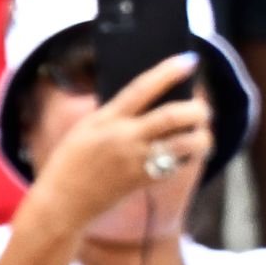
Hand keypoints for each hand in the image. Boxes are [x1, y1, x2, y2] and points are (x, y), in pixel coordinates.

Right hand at [30, 51, 214, 235]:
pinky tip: (188, 154)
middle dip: (195, 110)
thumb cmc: (70, 164)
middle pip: (170, 117)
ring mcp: (134, 162)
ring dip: (199, 138)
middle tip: (204, 109)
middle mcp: (124, 138)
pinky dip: (184, 159)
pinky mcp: (139, 183)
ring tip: (204, 135)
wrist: (61, 204)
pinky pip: (171, 167)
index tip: (190, 59)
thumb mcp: (86, 129)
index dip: (168, 72)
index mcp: (108, 119)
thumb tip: (143, 99)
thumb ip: (113, 114)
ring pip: (180, 145)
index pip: (143, 88)